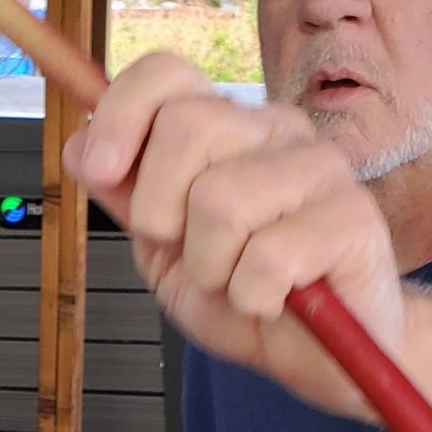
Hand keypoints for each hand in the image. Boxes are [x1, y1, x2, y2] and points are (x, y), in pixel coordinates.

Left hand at [64, 54, 405, 421]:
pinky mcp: (353, 218)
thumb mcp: (164, 252)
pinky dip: (253, 298)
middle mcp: (277, 130)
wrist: (316, 356)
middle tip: (192, 255)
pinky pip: (268, 257)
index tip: (100, 171)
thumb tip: (77, 146)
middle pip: (186, 127)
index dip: (121, 115)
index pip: (167, 75)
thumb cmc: (244, 297)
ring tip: (238, 284)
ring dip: (212, 268)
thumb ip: (127, 199)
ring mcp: (321, 168)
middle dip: (162, 211)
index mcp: (228, 126)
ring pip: (221, 199)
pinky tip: (275, 301)